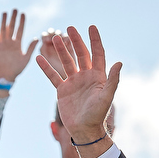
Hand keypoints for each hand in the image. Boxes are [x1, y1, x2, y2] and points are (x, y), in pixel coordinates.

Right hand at [0, 9, 37, 84]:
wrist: (6, 76)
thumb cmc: (17, 68)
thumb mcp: (26, 58)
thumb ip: (30, 48)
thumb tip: (37, 38)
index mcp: (18, 44)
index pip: (20, 30)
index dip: (21, 22)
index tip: (23, 13)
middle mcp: (10, 42)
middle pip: (12, 27)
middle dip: (13, 18)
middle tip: (15, 9)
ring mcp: (3, 44)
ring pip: (3, 30)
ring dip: (4, 21)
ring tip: (5, 12)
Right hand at [35, 26, 120, 145]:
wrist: (85, 130)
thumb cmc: (98, 115)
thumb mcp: (107, 96)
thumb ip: (113, 80)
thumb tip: (119, 62)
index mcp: (98, 76)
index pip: (97, 53)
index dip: (95, 40)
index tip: (91, 27)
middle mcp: (86, 76)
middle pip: (80, 54)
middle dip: (75, 41)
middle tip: (70, 28)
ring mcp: (73, 82)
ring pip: (66, 62)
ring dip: (61, 51)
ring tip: (54, 38)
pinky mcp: (62, 90)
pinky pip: (53, 76)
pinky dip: (46, 68)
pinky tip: (39, 58)